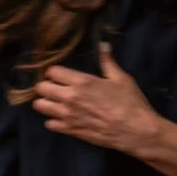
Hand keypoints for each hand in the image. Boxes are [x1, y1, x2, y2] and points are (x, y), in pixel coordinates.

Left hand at [35, 47, 176, 175]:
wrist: (137, 131)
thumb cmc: (131, 103)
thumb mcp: (121, 79)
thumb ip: (107, 62)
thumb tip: (103, 44)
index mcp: (81, 82)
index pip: (51, 71)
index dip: (55, 72)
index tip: (61, 76)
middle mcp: (69, 97)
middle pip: (41, 88)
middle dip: (46, 86)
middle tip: (56, 89)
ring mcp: (67, 115)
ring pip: (39, 106)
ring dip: (45, 103)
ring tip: (56, 102)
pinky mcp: (69, 130)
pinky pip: (48, 124)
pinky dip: (53, 121)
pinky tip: (62, 118)